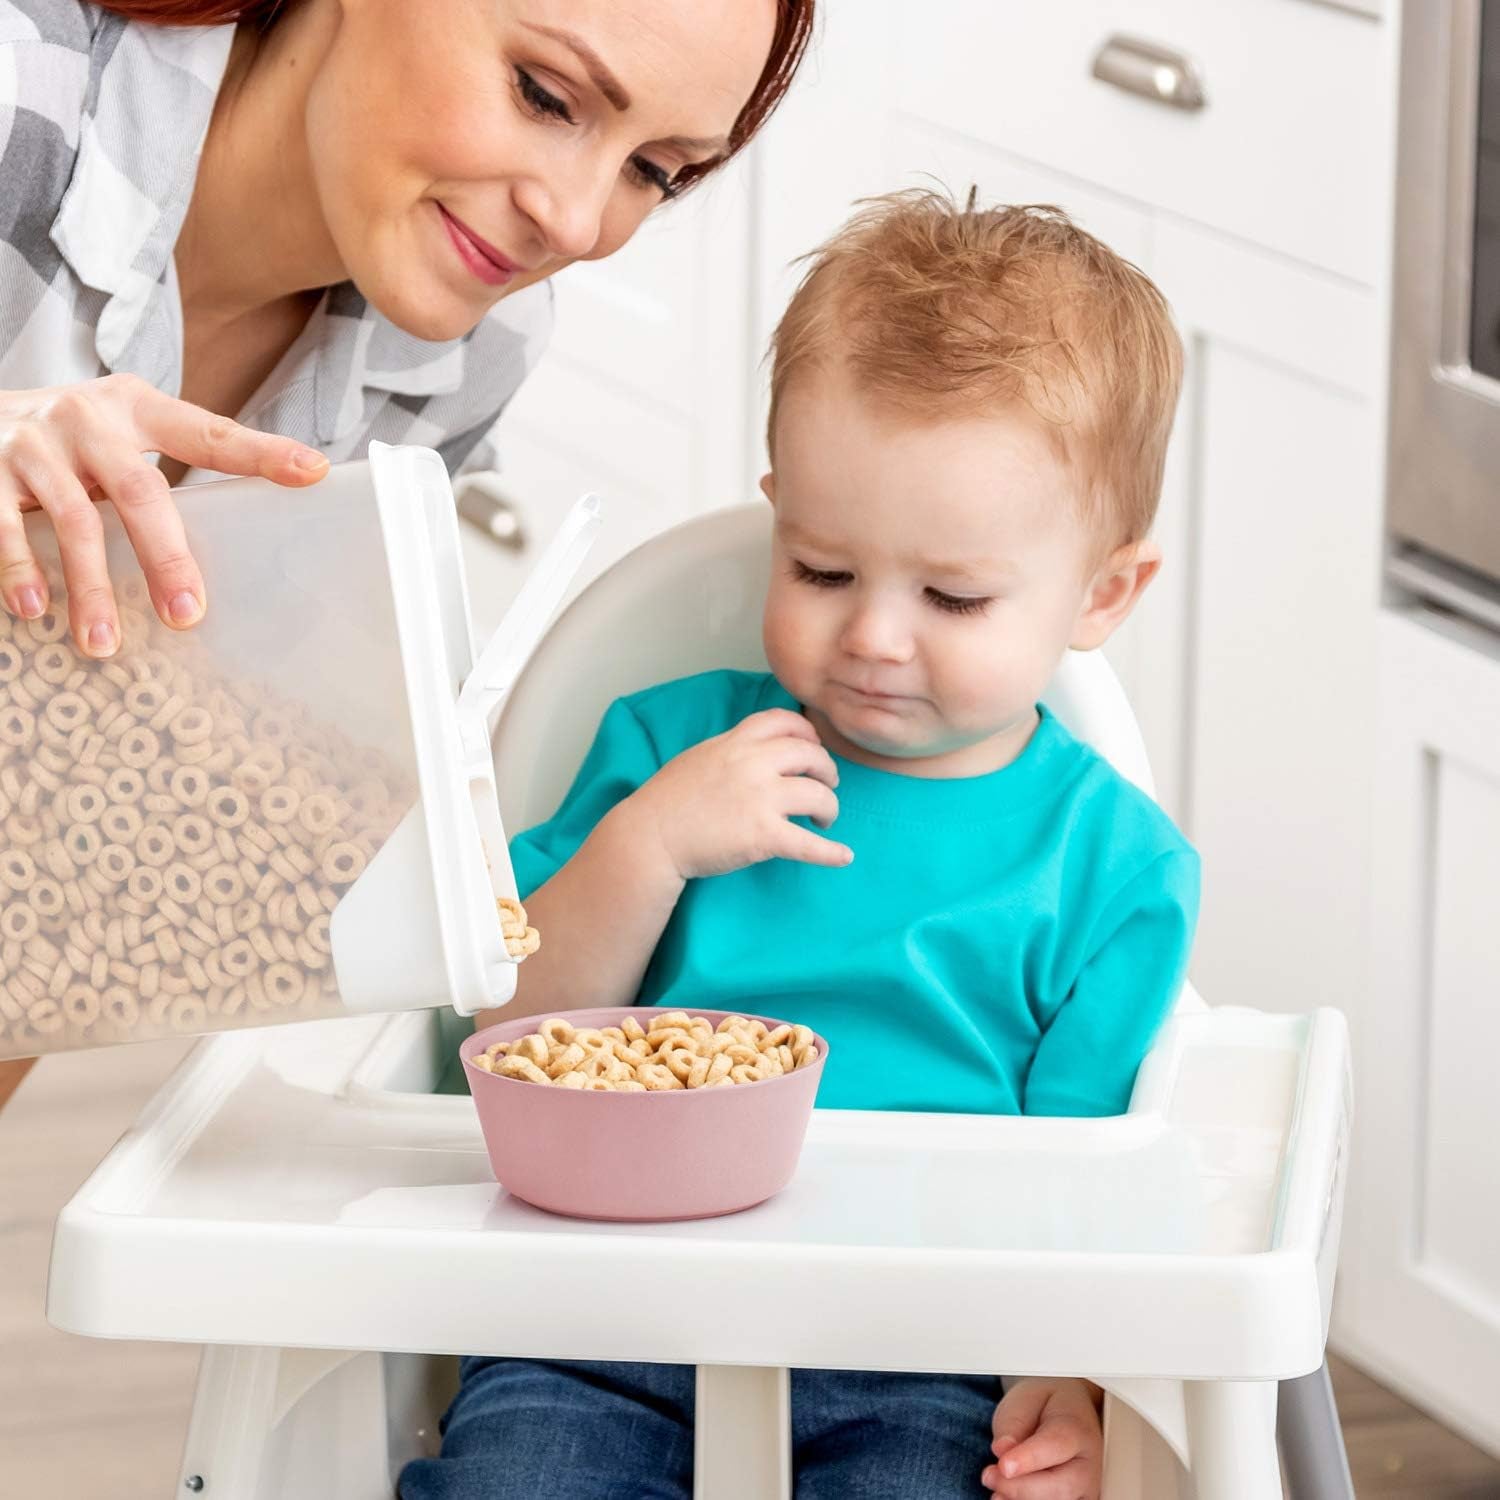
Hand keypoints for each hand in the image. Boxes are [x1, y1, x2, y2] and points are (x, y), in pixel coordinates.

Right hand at [0, 374, 328, 655]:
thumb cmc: (72, 440)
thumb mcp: (123, 433)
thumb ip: (169, 472)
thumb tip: (250, 543)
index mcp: (137, 409)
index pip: (209, 434)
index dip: (261, 451)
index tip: (310, 471)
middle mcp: (87, 420)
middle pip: (140, 493)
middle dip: (165, 558)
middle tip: (186, 616)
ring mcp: (33, 445)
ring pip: (73, 520)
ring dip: (89, 587)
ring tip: (106, 642)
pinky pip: (4, 526)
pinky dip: (18, 568)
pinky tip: (34, 609)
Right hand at [627, 707, 852, 879]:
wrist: (650, 836)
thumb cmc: (669, 800)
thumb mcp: (700, 757)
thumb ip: (734, 750)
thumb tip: (762, 751)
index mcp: (735, 742)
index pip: (785, 722)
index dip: (808, 735)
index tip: (813, 749)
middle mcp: (752, 764)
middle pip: (812, 755)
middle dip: (827, 771)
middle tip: (827, 786)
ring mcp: (760, 799)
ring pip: (819, 795)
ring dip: (830, 808)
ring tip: (824, 820)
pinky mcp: (762, 836)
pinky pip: (809, 844)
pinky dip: (831, 852)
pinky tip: (843, 856)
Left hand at [983, 1377, 1103, 1499]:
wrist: (1067, 1414)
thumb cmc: (1043, 1407)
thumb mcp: (1025, 1401)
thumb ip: (1014, 1424)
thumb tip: (1002, 1450)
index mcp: (1077, 1428)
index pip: (1056, 1446)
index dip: (1028, 1459)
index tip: (1003, 1465)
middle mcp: (1088, 1465)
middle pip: (1061, 1487)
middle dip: (1021, 1488)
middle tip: (989, 1476)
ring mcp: (1086, 1491)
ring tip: (996, 1488)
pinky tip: (1005, 1498)